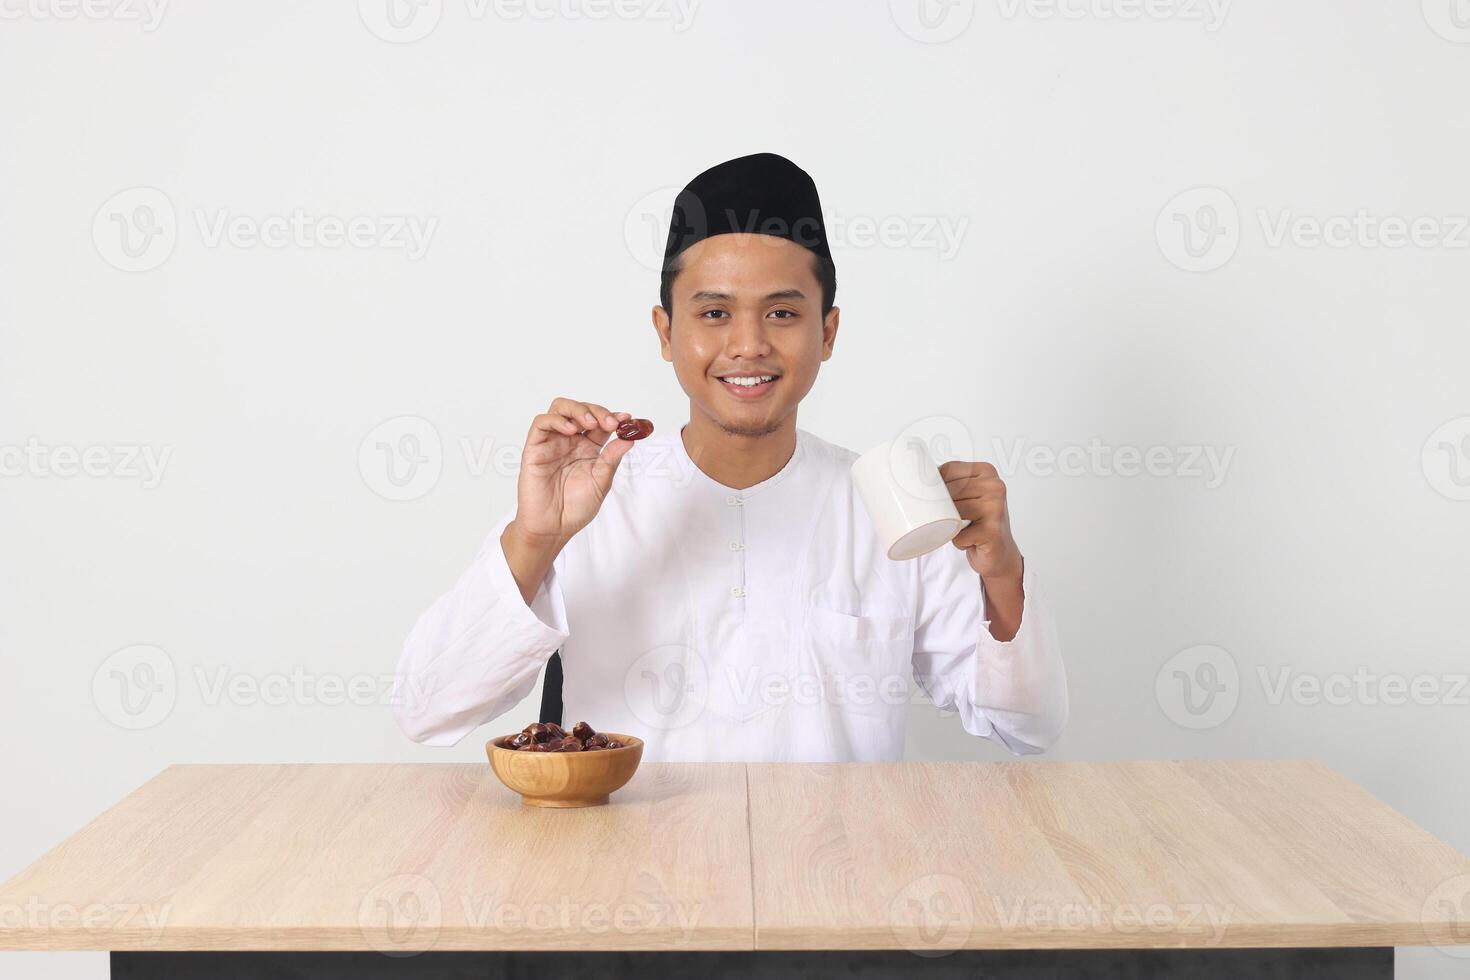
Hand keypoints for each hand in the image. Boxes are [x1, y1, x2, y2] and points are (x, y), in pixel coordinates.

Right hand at [511, 398, 636, 544]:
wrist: (554, 527)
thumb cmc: (575, 508)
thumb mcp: (601, 482)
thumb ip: (612, 458)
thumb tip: (630, 439)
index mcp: (587, 448)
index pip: (600, 423)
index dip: (613, 417)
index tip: (627, 419)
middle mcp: (570, 441)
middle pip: (581, 410)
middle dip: (598, 411)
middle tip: (611, 423)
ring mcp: (552, 442)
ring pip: (560, 408)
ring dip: (578, 409)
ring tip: (591, 423)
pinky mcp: (535, 447)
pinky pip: (541, 423)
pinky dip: (556, 420)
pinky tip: (571, 430)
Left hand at [941, 460, 1024, 638]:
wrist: (999, 553)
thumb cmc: (977, 522)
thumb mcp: (968, 496)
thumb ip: (951, 483)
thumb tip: (911, 473)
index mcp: (987, 472)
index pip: (949, 469)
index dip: (933, 483)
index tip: (925, 493)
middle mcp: (995, 487)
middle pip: (950, 491)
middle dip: (938, 506)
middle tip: (939, 516)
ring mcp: (996, 508)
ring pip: (953, 513)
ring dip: (946, 524)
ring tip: (956, 528)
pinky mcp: (992, 531)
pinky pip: (959, 536)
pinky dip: (957, 542)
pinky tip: (967, 542)